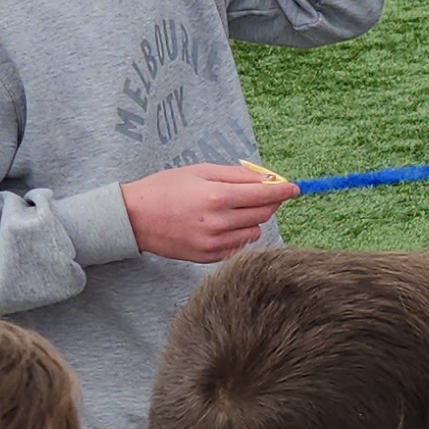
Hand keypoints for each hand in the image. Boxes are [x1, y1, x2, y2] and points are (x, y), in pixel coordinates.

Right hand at [120, 161, 293, 263]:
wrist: (133, 219)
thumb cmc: (165, 189)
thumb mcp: (200, 171)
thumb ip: (236, 175)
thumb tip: (268, 178)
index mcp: (217, 196)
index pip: (265, 194)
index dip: (284, 190)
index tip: (294, 188)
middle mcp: (218, 222)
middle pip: (264, 213)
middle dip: (268, 201)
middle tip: (258, 192)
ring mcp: (214, 243)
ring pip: (254, 231)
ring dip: (252, 219)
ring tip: (230, 209)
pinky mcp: (209, 258)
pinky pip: (239, 246)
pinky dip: (238, 235)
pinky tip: (221, 225)